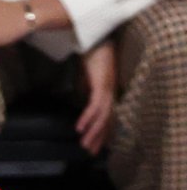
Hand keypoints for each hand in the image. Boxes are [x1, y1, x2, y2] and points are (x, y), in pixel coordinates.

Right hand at [76, 41, 115, 155]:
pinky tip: (79, 128)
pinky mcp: (102, 85)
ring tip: (85, 145)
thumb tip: (80, 101)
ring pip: (103, 117)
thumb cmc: (89, 54)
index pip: (107, 116)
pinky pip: (95, 106)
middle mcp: (111, 92)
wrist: (93, 37)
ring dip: (94, 132)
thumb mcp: (85, 77)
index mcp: (107, 91)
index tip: (95, 145)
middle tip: (91, 152)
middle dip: (99, 137)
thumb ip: (84, 90)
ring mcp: (108, 89)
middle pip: (108, 120)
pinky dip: (87, 118)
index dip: (101, 131)